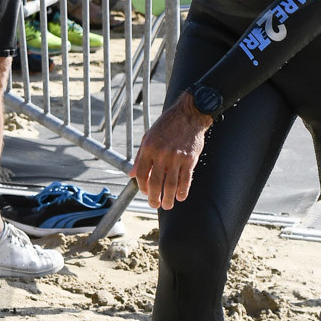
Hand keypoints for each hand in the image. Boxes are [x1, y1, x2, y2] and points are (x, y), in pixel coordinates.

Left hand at [130, 92, 211, 209]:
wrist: (189, 114)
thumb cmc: (167, 124)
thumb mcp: (149, 136)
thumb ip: (140, 156)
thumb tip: (131, 174)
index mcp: (149, 148)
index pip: (141, 173)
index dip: (142, 186)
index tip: (145, 192)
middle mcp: (161, 154)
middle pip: (156, 182)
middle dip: (154, 197)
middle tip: (155, 205)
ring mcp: (176, 157)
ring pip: (171, 184)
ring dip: (168, 198)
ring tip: (167, 205)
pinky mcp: (189, 159)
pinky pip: (186, 179)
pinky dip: (183, 190)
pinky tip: (181, 196)